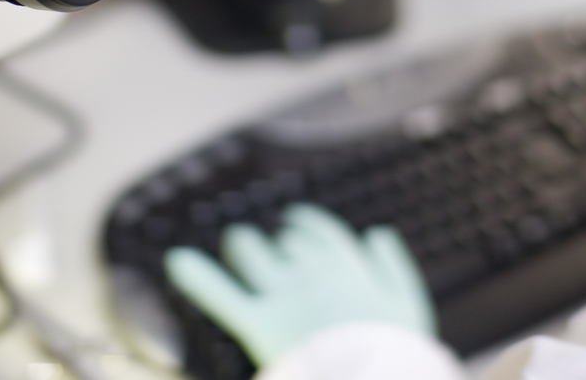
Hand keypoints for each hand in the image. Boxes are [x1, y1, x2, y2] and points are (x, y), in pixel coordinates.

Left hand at [163, 204, 435, 366]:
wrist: (372, 378)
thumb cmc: (395, 352)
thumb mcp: (409, 306)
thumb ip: (393, 265)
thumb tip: (377, 232)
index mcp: (349, 267)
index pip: (322, 232)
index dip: (308, 224)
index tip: (298, 221)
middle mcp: (312, 273)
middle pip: (285, 242)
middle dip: (277, 241)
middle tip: (268, 244)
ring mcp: (283, 297)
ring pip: (251, 255)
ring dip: (241, 245)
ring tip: (236, 243)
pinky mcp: (258, 325)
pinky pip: (221, 294)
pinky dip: (196, 276)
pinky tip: (176, 261)